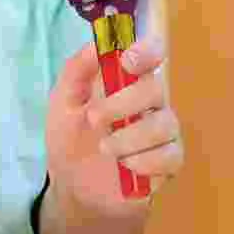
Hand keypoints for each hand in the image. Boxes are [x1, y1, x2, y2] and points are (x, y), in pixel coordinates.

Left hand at [45, 41, 183, 215]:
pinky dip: (145, 161)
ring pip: (164, 124)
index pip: (151, 55)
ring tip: (105, 149)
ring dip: (130, 137)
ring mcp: (163, 133)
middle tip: (94, 119)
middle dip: (124, 103)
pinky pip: (170, 156)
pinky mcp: (168, 162)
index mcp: (128, 82)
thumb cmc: (71, 140)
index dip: (146, 52)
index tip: (127, 61)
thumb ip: (76, 71)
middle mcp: (151, 103)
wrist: (73, 189)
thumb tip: (95, 44)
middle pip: (156, 89)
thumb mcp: (62, 104)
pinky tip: (126, 167)